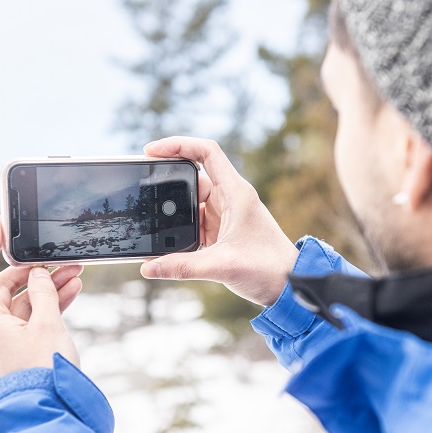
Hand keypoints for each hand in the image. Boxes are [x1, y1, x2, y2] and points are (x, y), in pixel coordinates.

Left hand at [0, 216, 82, 378]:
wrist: (49, 414)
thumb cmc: (44, 372)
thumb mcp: (47, 324)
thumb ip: (43, 291)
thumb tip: (36, 274)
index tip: (3, 223)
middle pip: (4, 286)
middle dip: (34, 270)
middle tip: (60, 258)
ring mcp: (0, 341)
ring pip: (22, 303)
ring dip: (46, 287)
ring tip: (75, 273)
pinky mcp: (16, 350)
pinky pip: (30, 319)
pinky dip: (48, 305)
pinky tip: (72, 291)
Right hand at [140, 137, 298, 305]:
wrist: (289, 287)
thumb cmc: (268, 269)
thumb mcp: (222, 266)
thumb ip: (183, 266)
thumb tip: (148, 267)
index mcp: (236, 193)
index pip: (206, 152)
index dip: (178, 145)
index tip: (151, 151)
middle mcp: (230, 198)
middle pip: (192, 177)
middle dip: (167, 182)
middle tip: (141, 188)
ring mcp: (225, 215)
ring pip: (190, 203)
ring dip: (172, 212)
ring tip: (149, 220)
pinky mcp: (221, 232)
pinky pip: (194, 223)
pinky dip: (178, 229)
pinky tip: (164, 241)